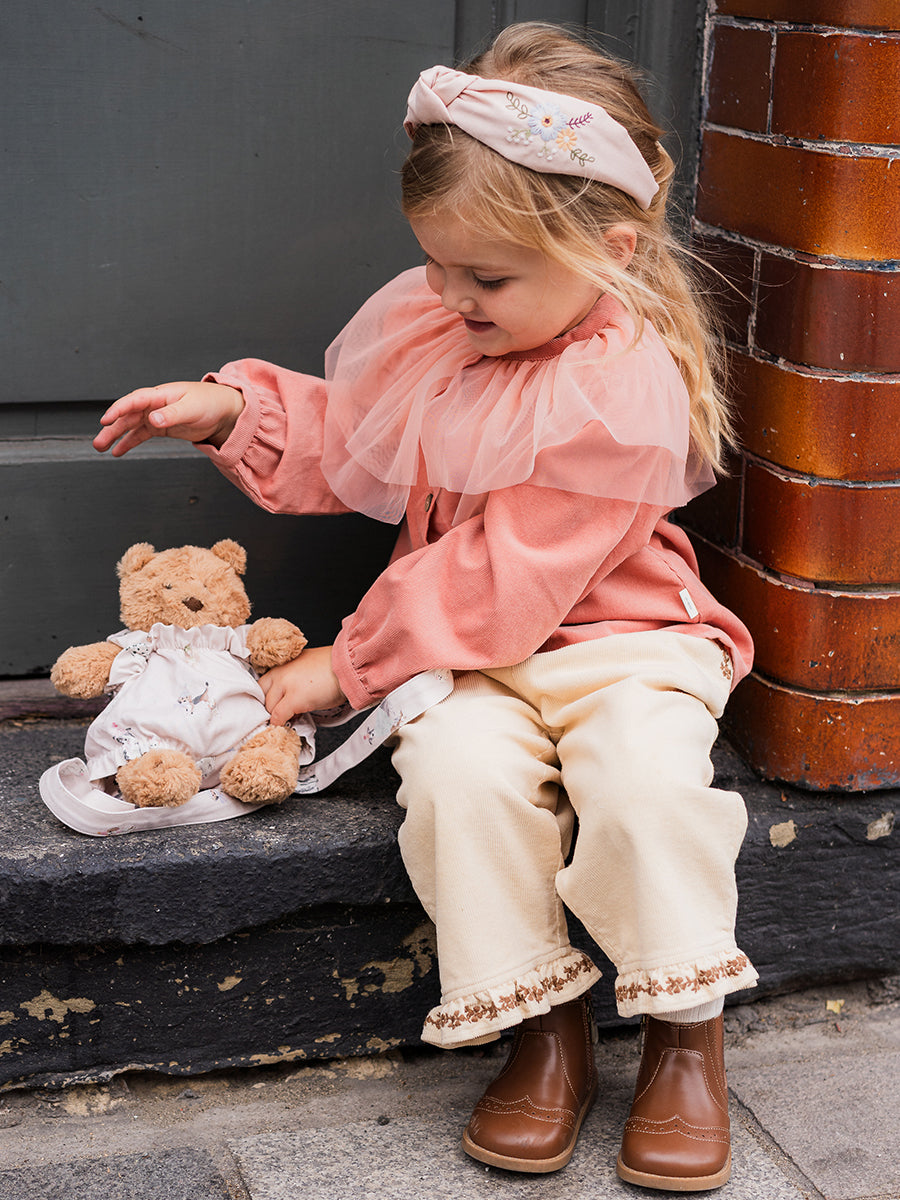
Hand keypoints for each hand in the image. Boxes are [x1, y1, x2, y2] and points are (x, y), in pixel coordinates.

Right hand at [93, 381, 244, 456]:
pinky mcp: (162, 427)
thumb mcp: (192, 408)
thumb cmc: (210, 402)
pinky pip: (141, 434)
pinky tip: (119, 451)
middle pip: (128, 415)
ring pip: (131, 426)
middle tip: (98, 442)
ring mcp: (157, 415)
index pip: (134, 400)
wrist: (223, 410)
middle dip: (112, 428)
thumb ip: (172, 414)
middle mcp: (155, 404)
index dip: (119, 409)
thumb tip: (154, 419)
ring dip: (116, 436)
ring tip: (101, 447)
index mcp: (161, 394)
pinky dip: (130, 442)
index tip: (106, 420)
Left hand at [259, 645, 345, 725]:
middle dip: (269, 708)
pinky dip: (281, 724)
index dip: (265, 698)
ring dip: (276, 716)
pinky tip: (289, 725)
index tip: (271, 706)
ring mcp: (285, 686)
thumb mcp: (306, 667)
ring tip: (287, 720)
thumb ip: (292, 678)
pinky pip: (278, 717)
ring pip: (269, 708)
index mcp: (282, 664)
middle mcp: (280, 673)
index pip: (261, 684)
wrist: (347, 667)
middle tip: (279, 715)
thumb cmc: (333, 667)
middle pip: (262, 697)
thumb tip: (287, 696)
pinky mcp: (294, 699)